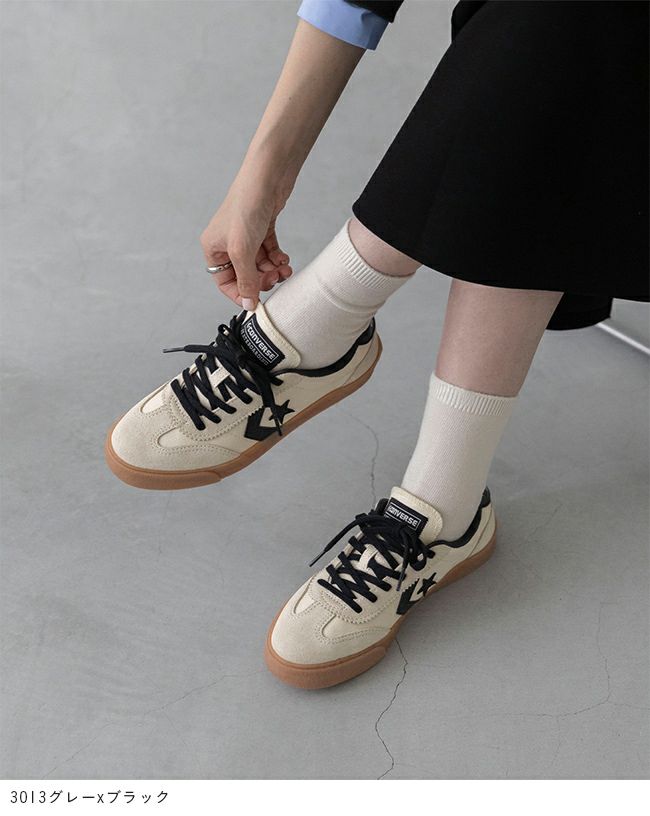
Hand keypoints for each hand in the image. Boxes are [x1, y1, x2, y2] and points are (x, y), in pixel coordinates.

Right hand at [201, 166, 292, 309]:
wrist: (267, 177)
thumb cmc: (246, 206)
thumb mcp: (242, 251)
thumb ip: (246, 280)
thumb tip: (249, 304)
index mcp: (213, 247)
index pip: (225, 281)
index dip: (241, 293)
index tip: (257, 301)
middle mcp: (227, 242)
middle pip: (245, 274)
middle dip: (261, 280)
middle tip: (274, 278)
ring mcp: (245, 235)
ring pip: (259, 264)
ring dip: (273, 270)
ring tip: (284, 269)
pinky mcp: (261, 227)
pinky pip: (268, 252)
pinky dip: (277, 258)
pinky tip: (284, 259)